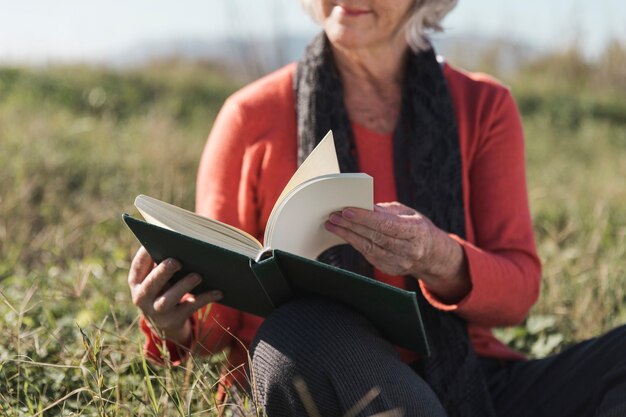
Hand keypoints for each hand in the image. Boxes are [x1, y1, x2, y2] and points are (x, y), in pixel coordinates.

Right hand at [128, 247, 222, 344]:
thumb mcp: (156, 279)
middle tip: (176, 261)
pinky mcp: (173, 321)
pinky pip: (191, 308)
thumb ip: (161, 264)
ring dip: (183, 286)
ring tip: (197, 276)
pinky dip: (205, 298)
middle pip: (151, 284)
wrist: (165, 325)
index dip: (146, 254)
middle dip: (163, 272)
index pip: (138, 266)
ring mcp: (157, 312)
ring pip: (168, 299)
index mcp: (136, 282)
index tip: (157, 240)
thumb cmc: (163, 290)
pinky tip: (218, 292)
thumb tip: (182, 242)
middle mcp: (142, 298)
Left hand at [325, 202, 469, 302]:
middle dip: (351, 225)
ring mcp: (399, 263)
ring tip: (332, 224)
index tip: (347, 211)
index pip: (386, 225)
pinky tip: (343, 234)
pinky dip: (354, 243)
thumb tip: (363, 206)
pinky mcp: (389, 269)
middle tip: (334, 216)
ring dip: (347, 235)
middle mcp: (409, 250)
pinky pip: (368, 254)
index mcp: (416, 232)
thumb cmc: (416, 227)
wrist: (430, 254)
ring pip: (368, 247)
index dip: (365, 218)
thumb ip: (386, 211)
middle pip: (375, 236)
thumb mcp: (407, 214)